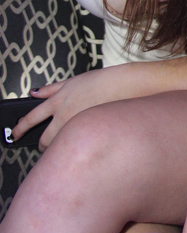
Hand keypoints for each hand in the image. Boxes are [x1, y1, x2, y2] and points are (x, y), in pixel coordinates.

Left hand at [9, 70, 123, 149]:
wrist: (125, 87)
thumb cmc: (101, 82)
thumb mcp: (72, 81)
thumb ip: (51, 89)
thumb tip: (34, 93)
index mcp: (58, 101)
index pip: (31, 118)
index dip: (20, 128)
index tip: (15, 134)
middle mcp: (64, 116)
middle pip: (45, 138)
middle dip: (42, 145)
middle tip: (43, 148)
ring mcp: (78, 127)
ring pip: (60, 146)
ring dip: (58, 150)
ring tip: (63, 151)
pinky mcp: (91, 135)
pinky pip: (78, 147)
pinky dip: (75, 148)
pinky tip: (80, 148)